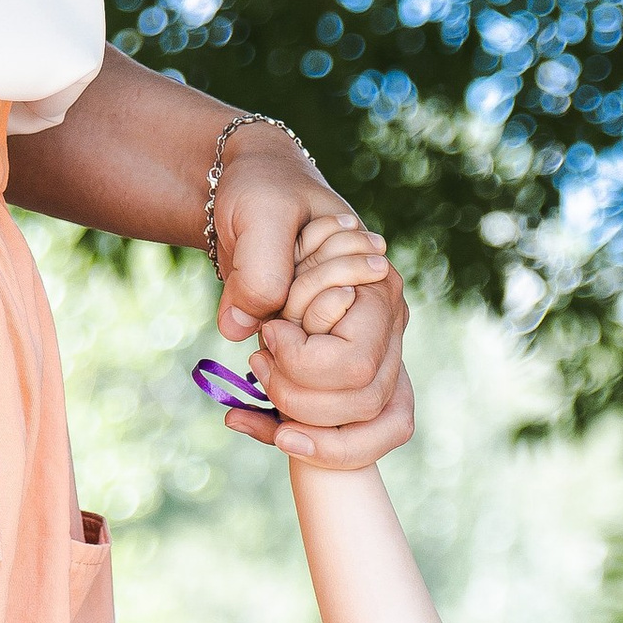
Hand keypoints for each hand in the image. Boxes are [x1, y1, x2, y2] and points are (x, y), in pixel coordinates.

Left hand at [214, 139, 414, 464]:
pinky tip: (237, 418)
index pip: (356, 367)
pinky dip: (281, 432)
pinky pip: (333, 432)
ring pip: (354, 430)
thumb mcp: (258, 215)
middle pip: (361, 406)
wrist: (257, 191)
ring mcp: (366, 355)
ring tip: (254, 371)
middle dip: (296, 396)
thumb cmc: (262, 191)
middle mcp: (384, 329)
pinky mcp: (338, 374)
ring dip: (292, 417)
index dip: (303, 364)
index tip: (267, 331)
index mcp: (376, 289)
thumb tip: (240, 333)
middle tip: (257, 356)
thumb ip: (259, 273)